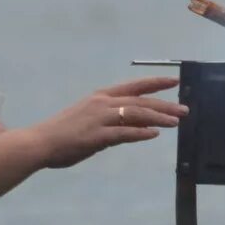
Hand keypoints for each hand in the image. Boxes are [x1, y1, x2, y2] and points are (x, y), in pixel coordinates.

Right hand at [32, 76, 185, 167]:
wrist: (40, 142)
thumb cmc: (62, 133)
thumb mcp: (89, 119)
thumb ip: (111, 121)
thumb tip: (132, 128)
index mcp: (101, 97)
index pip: (134, 86)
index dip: (156, 83)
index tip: (175, 81)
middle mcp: (102, 103)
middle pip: (141, 101)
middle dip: (165, 104)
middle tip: (185, 109)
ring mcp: (100, 119)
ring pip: (136, 114)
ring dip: (158, 117)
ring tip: (176, 122)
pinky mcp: (97, 136)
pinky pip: (124, 133)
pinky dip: (141, 133)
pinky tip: (154, 134)